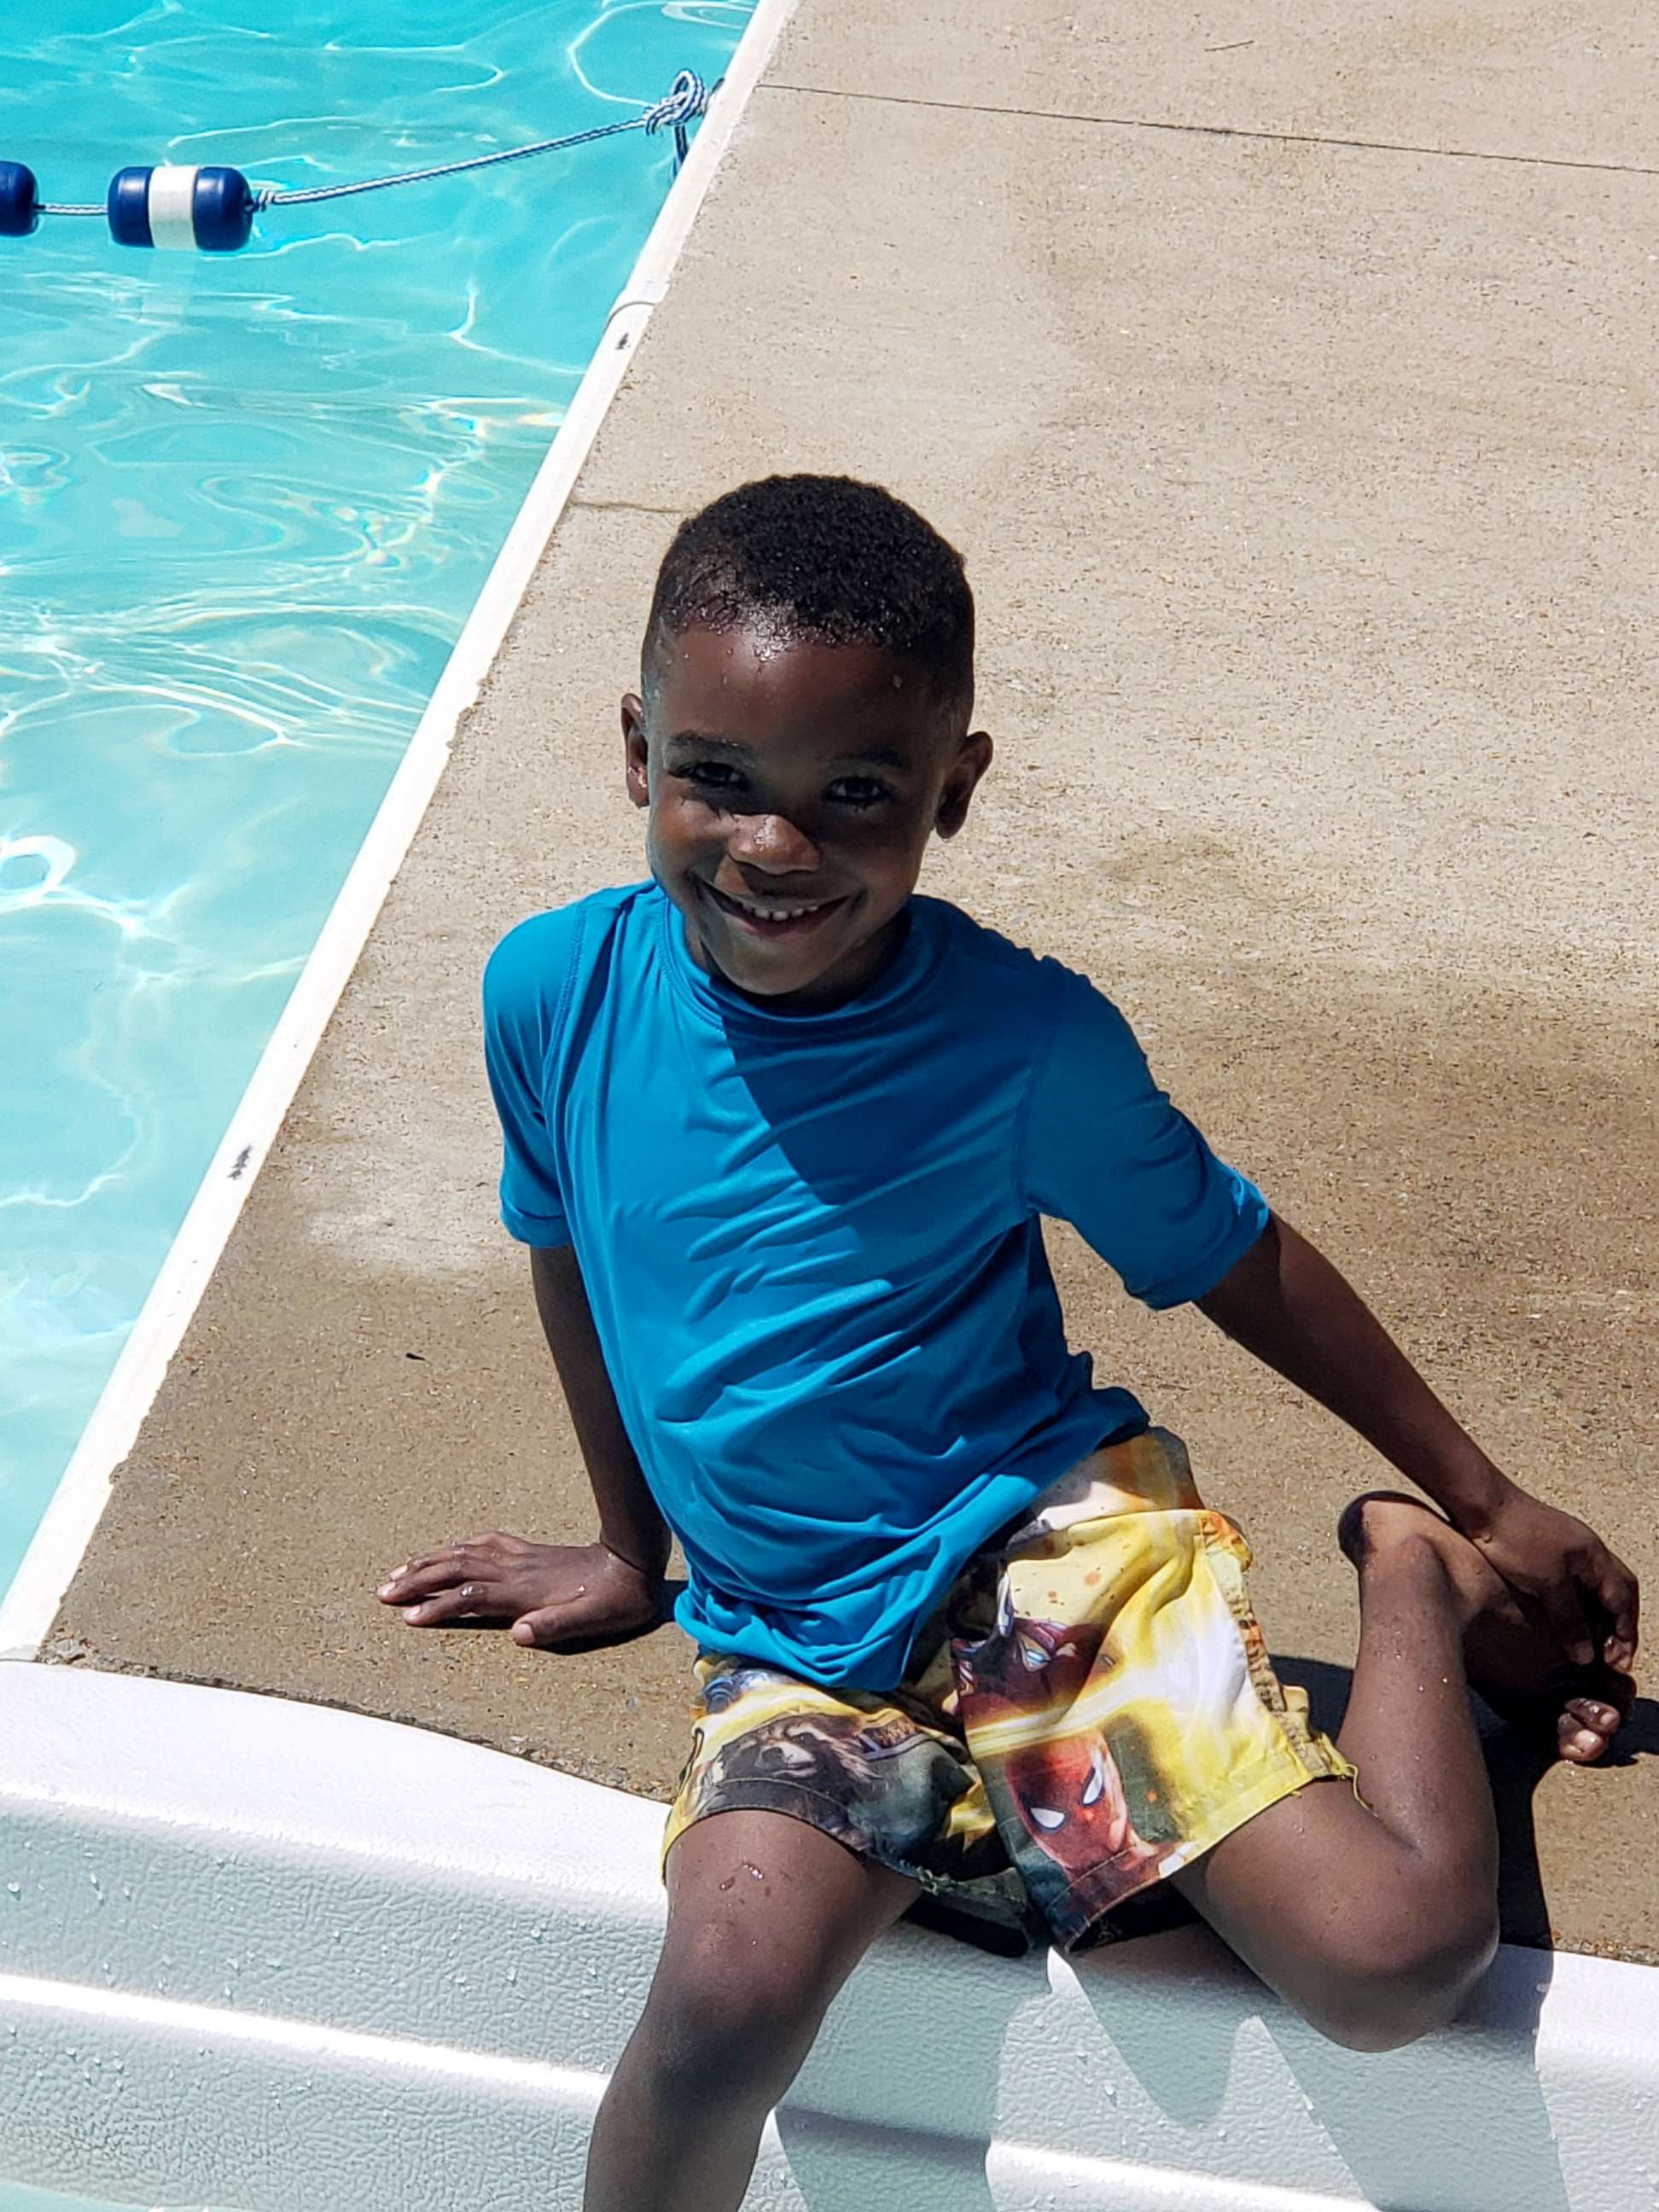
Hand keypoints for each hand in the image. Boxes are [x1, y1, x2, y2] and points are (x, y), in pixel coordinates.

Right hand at [377, 1532, 664, 1648]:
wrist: (633, 1564)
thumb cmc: (614, 1600)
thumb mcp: (591, 1620)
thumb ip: (555, 1625)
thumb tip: (519, 1634)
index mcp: (525, 1590)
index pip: (470, 1597)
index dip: (438, 1607)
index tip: (408, 1618)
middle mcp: (516, 1569)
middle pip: (456, 1570)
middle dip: (418, 1580)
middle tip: (383, 1592)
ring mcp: (521, 1556)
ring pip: (464, 1553)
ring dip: (430, 1561)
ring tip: (399, 1572)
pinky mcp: (530, 1549)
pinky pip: (486, 1542)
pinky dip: (461, 1545)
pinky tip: (451, 1549)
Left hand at [1458, 1486, 1638, 1672]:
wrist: (1482, 1505)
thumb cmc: (1516, 1538)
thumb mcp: (1547, 1583)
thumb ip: (1570, 1619)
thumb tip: (1587, 1656)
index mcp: (1597, 1558)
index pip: (1624, 1603)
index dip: (1624, 1635)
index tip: (1619, 1664)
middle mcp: (1589, 1553)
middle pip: (1619, 1595)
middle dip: (1619, 1627)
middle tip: (1612, 1658)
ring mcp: (1570, 1552)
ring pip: (1597, 1590)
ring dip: (1600, 1617)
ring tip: (1592, 1647)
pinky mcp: (1548, 1554)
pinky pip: (1576, 1585)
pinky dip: (1580, 1607)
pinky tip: (1567, 1622)